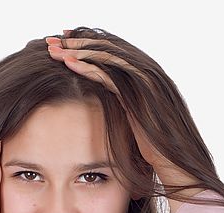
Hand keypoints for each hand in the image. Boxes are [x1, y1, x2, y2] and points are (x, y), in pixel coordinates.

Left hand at [45, 35, 175, 172]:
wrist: (172, 162)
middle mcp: (145, 71)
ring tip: (53, 49)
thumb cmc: (153, 147)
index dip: (86, 43)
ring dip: (77, 50)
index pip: (110, 50)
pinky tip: (68, 63)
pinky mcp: (138, 93)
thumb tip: (106, 102)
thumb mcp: (134, 118)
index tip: (64, 41)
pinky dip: (86, 67)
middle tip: (52, 40)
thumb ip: (122, 102)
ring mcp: (143, 80)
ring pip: (104, 56)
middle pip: (105, 47)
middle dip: (76, 41)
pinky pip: (108, 75)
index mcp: (143, 74)